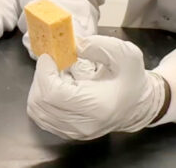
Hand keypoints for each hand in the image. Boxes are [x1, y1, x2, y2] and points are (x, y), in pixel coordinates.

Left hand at [26, 35, 166, 139]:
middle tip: (52, 62)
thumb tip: (73, 44)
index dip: (44, 72)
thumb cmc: (132, 79)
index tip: (49, 56)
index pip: (53, 94)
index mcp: (97, 107)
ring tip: (56, 74)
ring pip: (37, 111)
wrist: (138, 105)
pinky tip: (57, 86)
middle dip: (40, 77)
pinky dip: (42, 98)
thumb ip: (98, 45)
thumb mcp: (125, 54)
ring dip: (40, 87)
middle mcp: (82, 125)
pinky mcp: (67, 133)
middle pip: (40, 103)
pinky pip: (42, 116)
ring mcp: (73, 132)